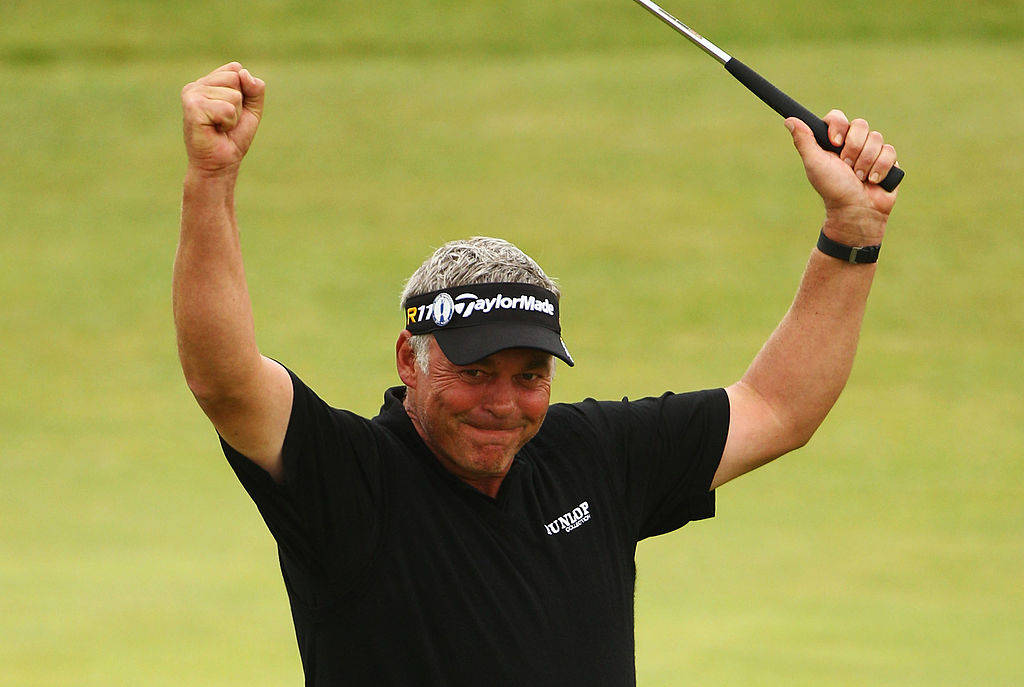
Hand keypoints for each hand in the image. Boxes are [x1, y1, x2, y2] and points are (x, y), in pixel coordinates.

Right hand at [181, 62, 264, 176]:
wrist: (221, 163)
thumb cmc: (233, 138)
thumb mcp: (251, 110)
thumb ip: (255, 89)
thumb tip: (244, 73)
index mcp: (208, 82)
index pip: (236, 69)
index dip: (244, 94)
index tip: (232, 111)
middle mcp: (197, 85)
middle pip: (236, 79)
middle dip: (239, 105)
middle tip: (226, 121)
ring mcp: (192, 94)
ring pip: (234, 95)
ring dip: (234, 116)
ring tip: (220, 126)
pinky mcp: (192, 106)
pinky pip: (227, 109)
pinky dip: (228, 123)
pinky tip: (215, 130)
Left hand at [785, 110, 897, 245]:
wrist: (856, 211)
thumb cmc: (833, 189)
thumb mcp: (815, 164)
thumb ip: (804, 141)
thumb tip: (790, 120)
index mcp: (833, 141)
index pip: (837, 117)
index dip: (838, 126)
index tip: (834, 143)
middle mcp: (853, 143)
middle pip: (860, 125)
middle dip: (853, 149)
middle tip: (846, 167)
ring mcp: (872, 150)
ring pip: (876, 138)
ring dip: (865, 162)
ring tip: (859, 178)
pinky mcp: (888, 160)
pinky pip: (889, 151)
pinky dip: (880, 168)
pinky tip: (873, 181)